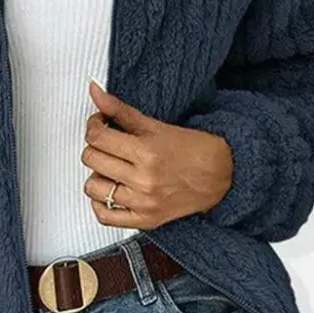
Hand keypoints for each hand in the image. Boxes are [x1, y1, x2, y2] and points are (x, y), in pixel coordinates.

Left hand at [81, 79, 233, 228]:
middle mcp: (143, 180)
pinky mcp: (145, 220)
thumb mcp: (154, 125)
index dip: (93, 125)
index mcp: (146, 152)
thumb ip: (119, 109)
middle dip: (95, 146)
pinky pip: (105, 216)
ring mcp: (143, 203)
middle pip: (92, 159)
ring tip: (110, 167)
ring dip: (96, 174)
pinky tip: (109, 191)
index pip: (97, 137)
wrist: (221, 174)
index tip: (100, 124)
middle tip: (107, 143)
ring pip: (92, 187)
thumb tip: (94, 92)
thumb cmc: (191, 149)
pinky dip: (100, 203)